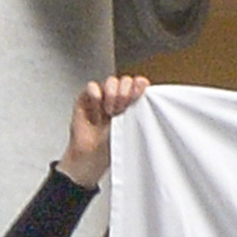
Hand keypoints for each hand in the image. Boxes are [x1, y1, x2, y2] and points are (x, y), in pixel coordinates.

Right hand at [59, 74, 151, 188]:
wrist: (92, 156)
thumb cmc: (112, 145)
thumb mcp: (132, 128)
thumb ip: (141, 112)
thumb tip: (150, 98)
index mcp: (132, 102)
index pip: (139, 83)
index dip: (139, 85)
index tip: (139, 92)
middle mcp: (117, 97)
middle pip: (125, 80)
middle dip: (125, 93)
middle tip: (122, 108)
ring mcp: (102, 96)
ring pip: (111, 81)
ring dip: (112, 94)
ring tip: (109, 111)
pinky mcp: (86, 98)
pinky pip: (92, 86)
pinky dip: (95, 93)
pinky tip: (97, 107)